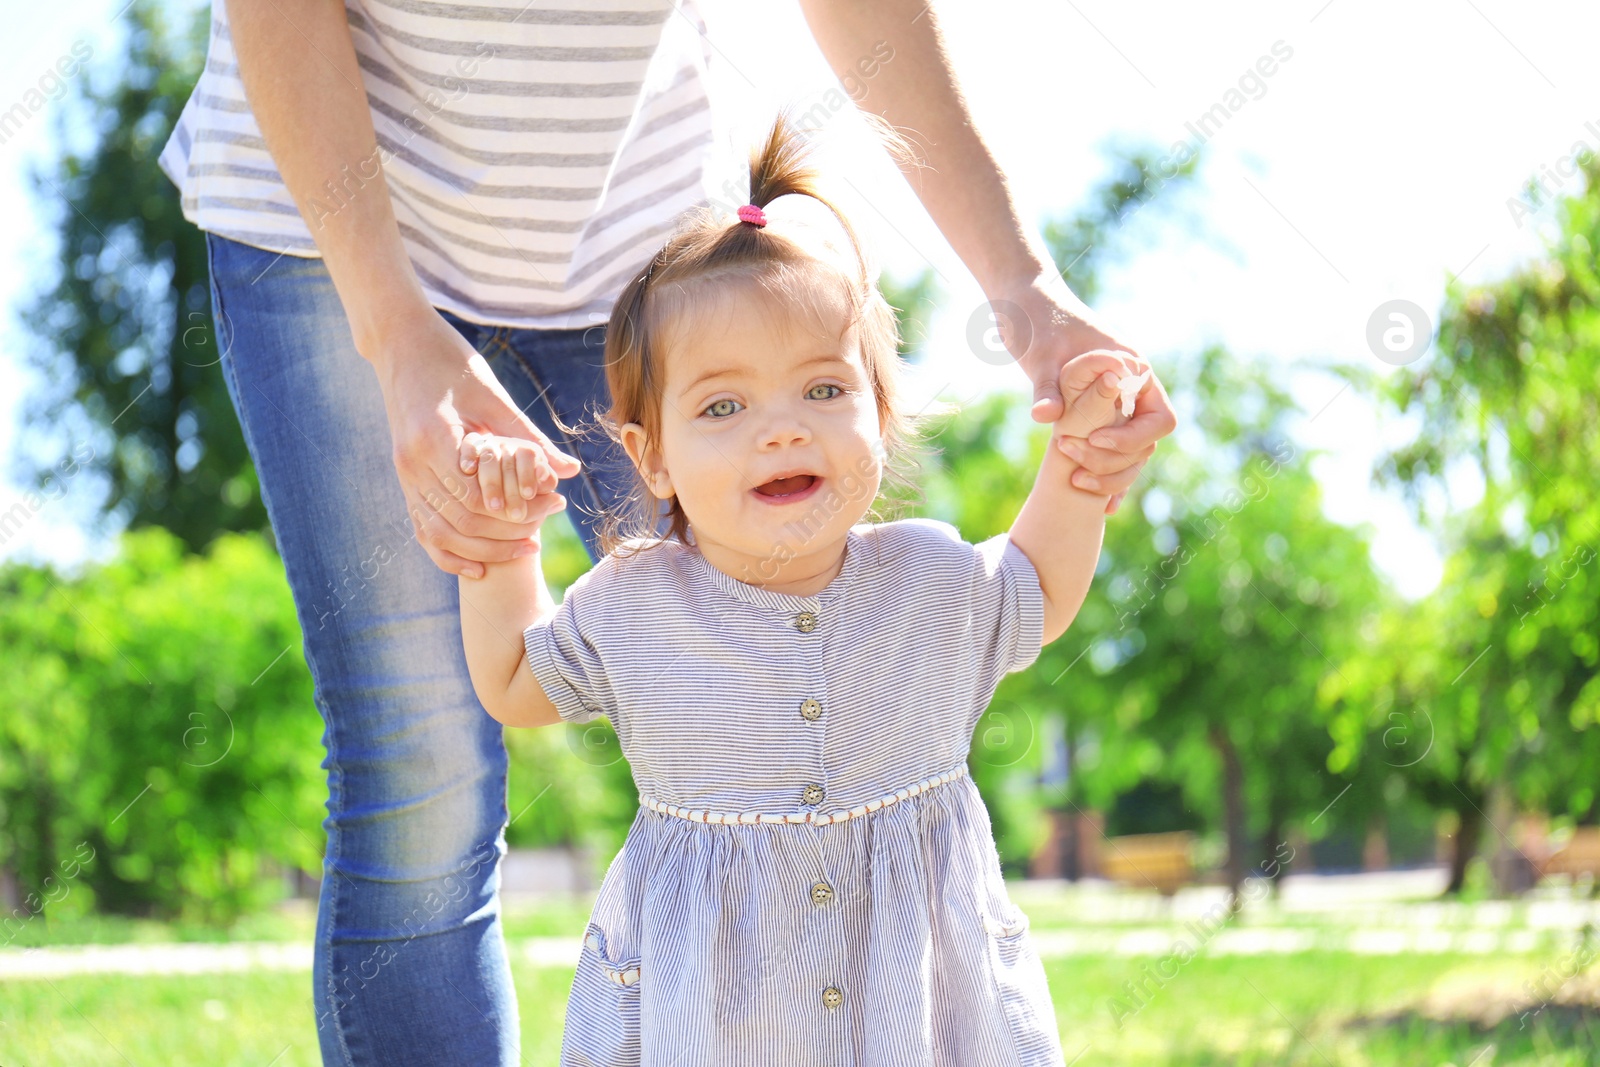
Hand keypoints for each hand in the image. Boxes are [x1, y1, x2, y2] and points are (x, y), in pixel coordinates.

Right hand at [371, 306, 581, 577]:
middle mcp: (412, 464)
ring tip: (526, 545)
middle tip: (546, 529)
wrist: (401, 346)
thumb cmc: (452, 364)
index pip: (479, 496)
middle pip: (463, 521)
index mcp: (434, 439)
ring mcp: (403, 476)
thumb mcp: (494, 396)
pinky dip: (449, 554)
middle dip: (508, 532)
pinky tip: (479, 567)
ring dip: (484, 550)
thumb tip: (570, 470)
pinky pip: (423, 530)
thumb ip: (529, 437)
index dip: (518, 509)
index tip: (552, 505)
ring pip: (441, 534)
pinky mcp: (404, 481)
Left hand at [991, 271, 1175, 513]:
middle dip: (1115, 462)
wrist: (1025, 309)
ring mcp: (1115, 408)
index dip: (1133, 438)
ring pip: (1130, 456)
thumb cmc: (1038, 324)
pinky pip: (1110, 456)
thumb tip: (1045, 417)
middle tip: (1074, 464)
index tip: (1096, 441)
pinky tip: (1095, 506)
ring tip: (1073, 480)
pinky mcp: (1094, 420)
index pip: (1160, 419)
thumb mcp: (1041, 354)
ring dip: (1108, 474)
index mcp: (1132, 372)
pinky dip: (1104, 479)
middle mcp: (1131, 393)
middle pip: (1146, 444)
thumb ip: (1047, 387)